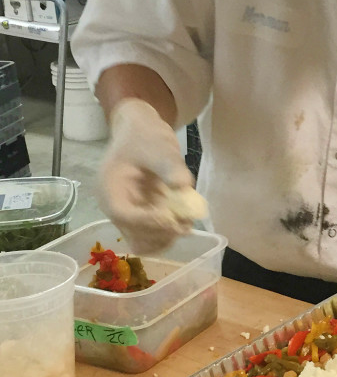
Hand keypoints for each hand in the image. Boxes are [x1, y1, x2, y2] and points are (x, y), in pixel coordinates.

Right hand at [99, 98, 201, 254]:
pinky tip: (183, 221)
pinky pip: (153, 236)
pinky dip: (169, 234)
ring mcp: (129, 214)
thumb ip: (170, 166)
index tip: (172, 218)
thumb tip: (183, 185)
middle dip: (161, 233)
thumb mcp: (158, 146)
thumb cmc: (145, 137)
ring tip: (187, 223)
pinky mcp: (142, 217)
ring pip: (144, 243)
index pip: (123, 215)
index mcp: (110, 189)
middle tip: (186, 223)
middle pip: (133, 236)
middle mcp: (115, 207)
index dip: (148, 222)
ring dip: (166, 238)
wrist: (142, 133)